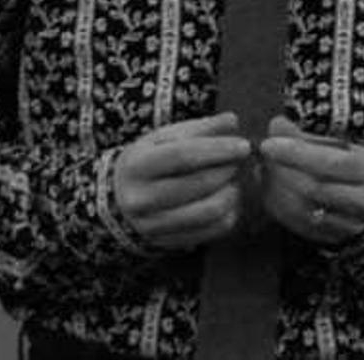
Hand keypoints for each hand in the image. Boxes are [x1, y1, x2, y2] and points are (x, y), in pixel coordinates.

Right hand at [112, 112, 252, 251]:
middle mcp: (141, 199)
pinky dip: (229, 214)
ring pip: (208, 211)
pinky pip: (211, 231)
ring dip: (231, 193)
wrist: (119, 198)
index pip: (183, 155)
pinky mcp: (167, 243)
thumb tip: (232, 120)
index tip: (244, 146)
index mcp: (137, 165)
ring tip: (233, 180)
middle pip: (198, 184)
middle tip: (239, 161)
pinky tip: (228, 200)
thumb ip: (200, 128)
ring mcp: (153, 225)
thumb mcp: (165, 138)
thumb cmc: (150, 160)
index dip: (218, 150)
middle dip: (228, 170)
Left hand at [258, 116, 363, 245]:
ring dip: (275, 189)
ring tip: (264, 170)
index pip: (332, 162)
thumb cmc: (351, 160)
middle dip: (281, 171)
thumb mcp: (340, 141)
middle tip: (263, 157)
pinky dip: (277, 206)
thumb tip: (277, 126)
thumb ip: (308, 133)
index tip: (268, 144)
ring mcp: (349, 225)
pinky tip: (270, 188)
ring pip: (302, 210)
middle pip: (315, 188)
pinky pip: (296, 224)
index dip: (297, 153)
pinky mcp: (332, 238)